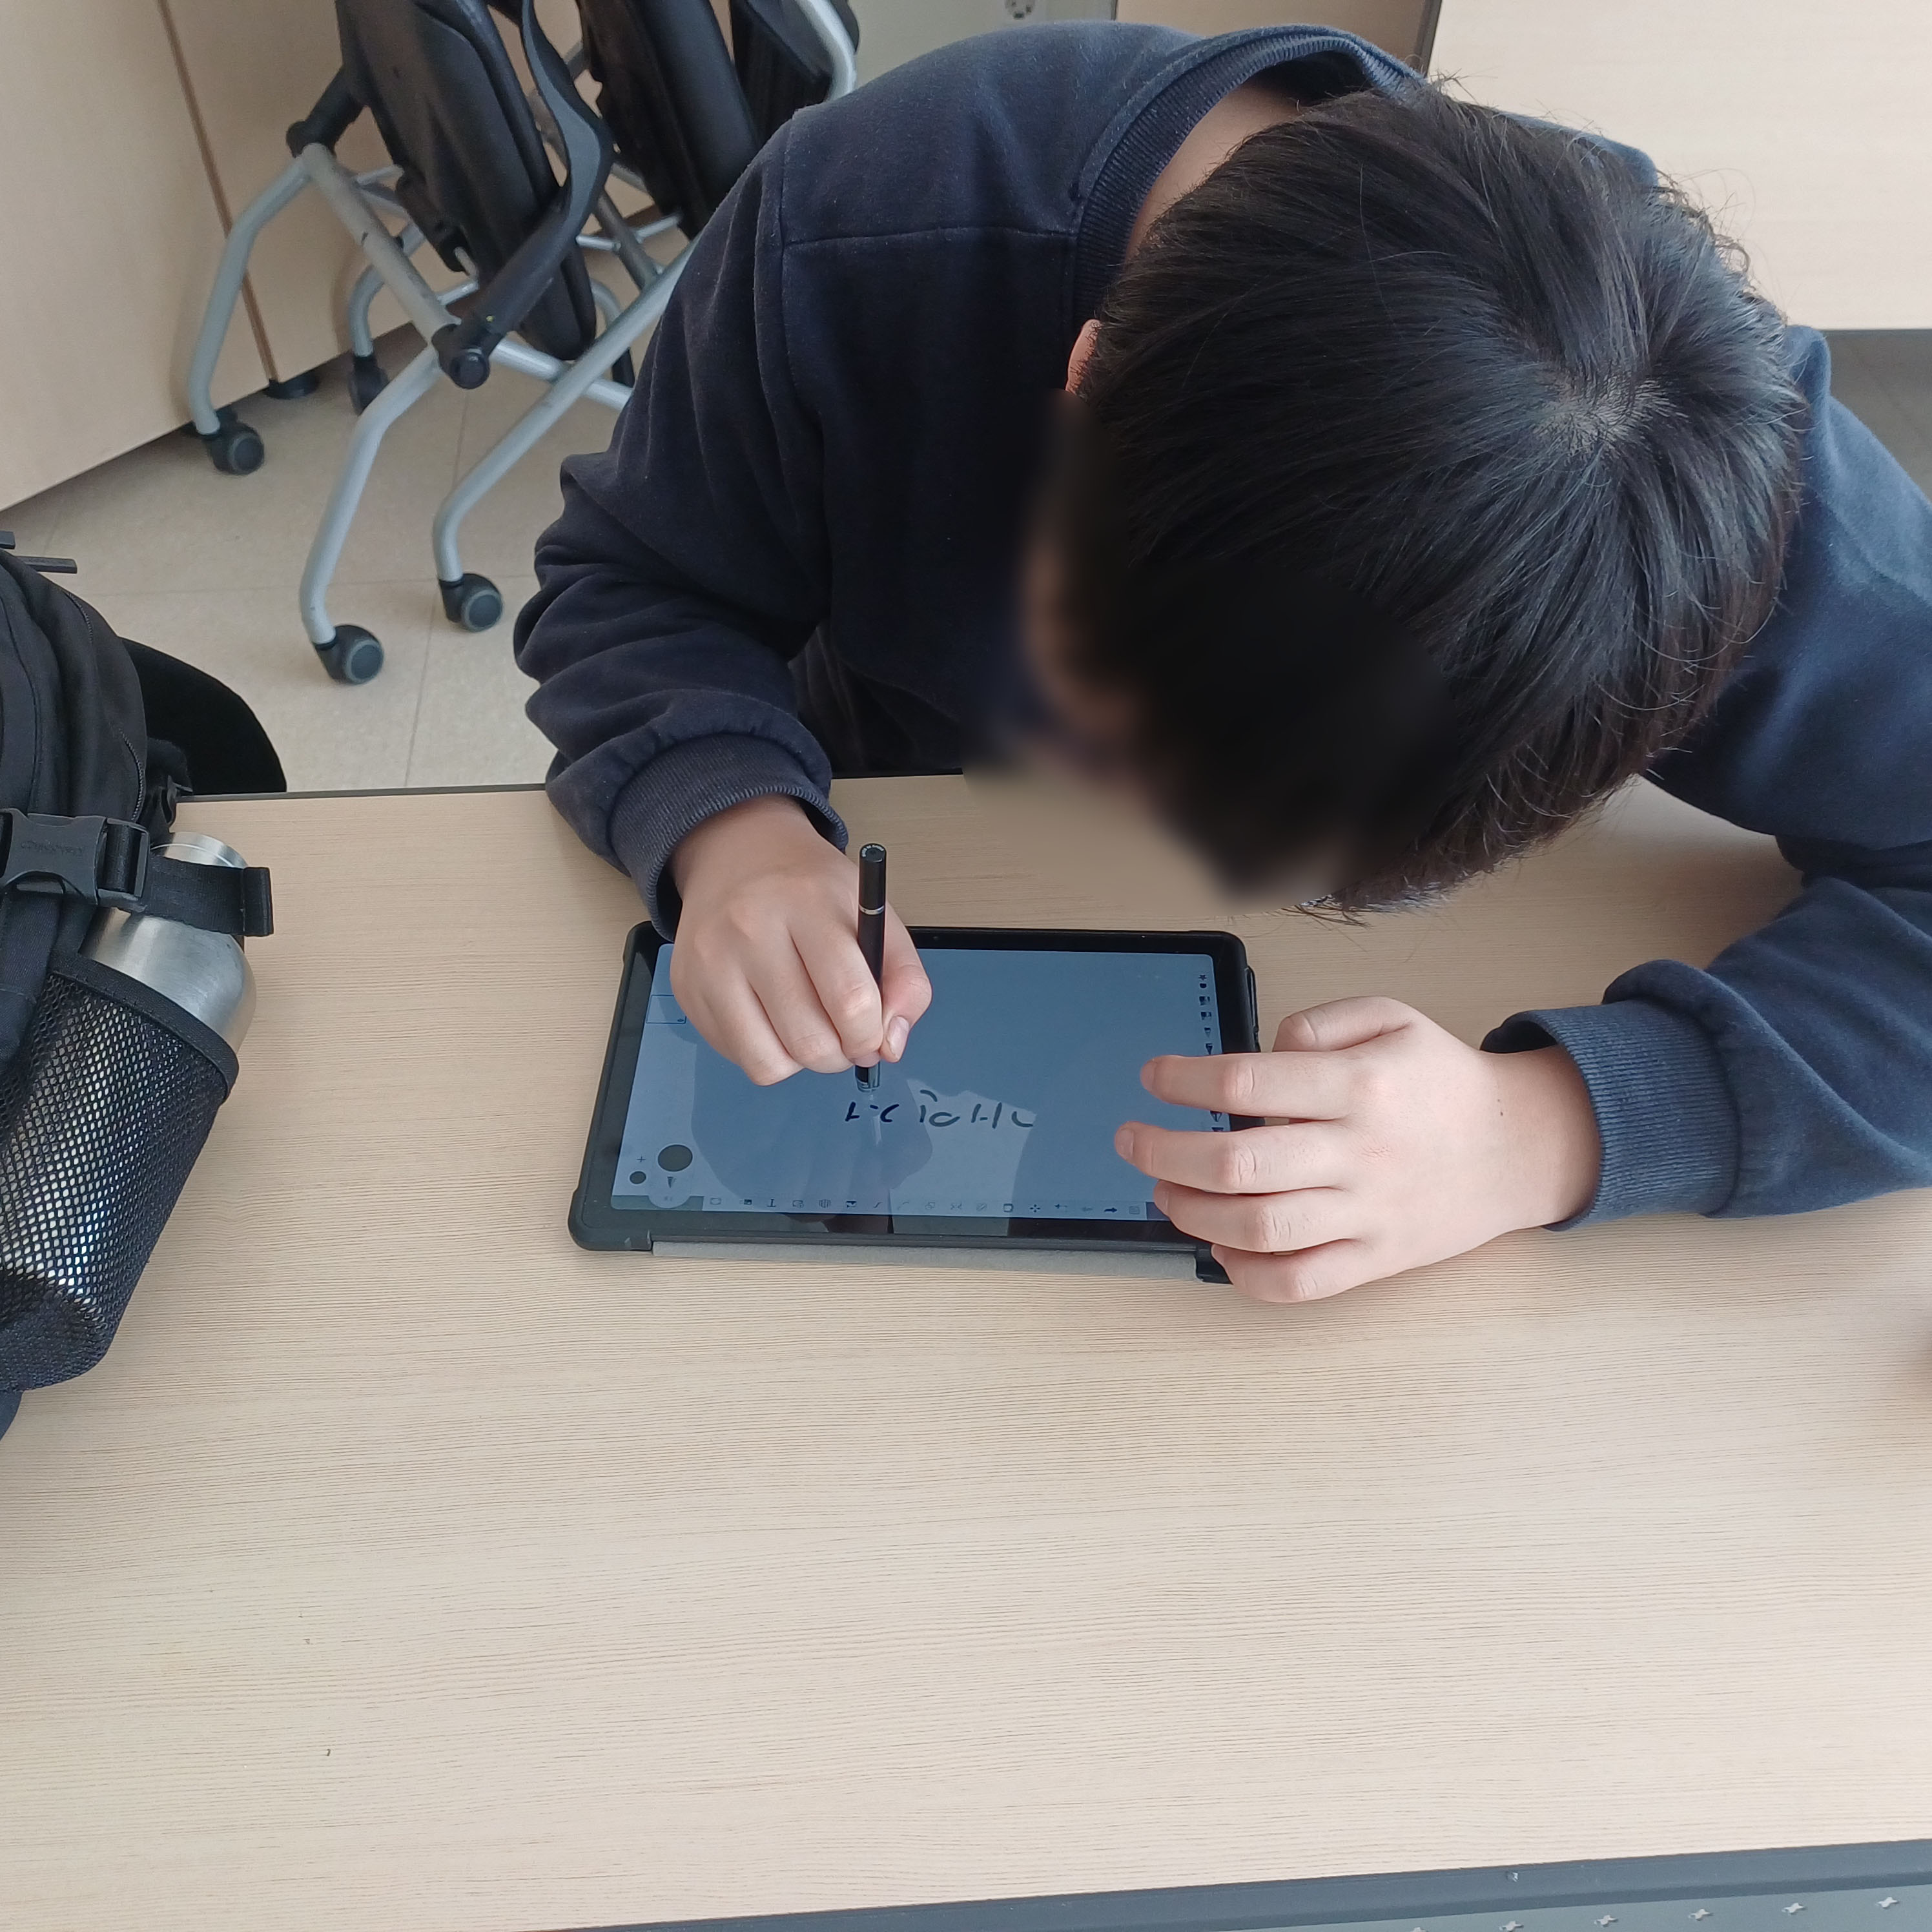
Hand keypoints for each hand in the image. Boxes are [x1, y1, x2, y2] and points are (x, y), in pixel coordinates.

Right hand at [668, 795, 931, 1083]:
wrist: (738, 853)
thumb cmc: (813, 890)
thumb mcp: (875, 915)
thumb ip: (904, 979)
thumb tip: (890, 1046)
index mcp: (808, 902)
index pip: (850, 999)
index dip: (872, 1035)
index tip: (875, 1035)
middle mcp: (750, 929)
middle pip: (809, 1041)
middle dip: (841, 1055)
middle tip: (845, 1037)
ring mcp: (710, 962)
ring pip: (768, 1063)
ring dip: (802, 1062)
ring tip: (810, 1030)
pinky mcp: (688, 988)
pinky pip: (738, 1056)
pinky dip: (767, 1053)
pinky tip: (775, 1019)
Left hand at [1114, 997, 1600, 1301]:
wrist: (1517, 1147)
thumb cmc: (1440, 1080)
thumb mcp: (1390, 1018)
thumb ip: (1319, 1023)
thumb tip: (1260, 1053)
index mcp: (1358, 1086)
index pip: (1248, 1082)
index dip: (1184, 1081)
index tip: (1153, 1077)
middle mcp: (1359, 1154)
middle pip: (1239, 1166)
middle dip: (1165, 1153)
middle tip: (1132, 1140)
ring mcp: (1367, 1215)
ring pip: (1259, 1230)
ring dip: (1192, 1213)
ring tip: (1163, 1191)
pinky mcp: (1375, 1260)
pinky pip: (1298, 1284)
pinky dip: (1245, 1274)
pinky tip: (1218, 1244)